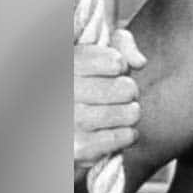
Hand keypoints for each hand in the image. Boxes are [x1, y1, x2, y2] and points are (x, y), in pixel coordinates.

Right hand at [74, 29, 145, 174]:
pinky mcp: (77, 149)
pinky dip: (128, 135)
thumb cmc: (81, 82)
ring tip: (117, 113)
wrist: (54, 130)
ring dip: (130, 113)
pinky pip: (124, 136)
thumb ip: (119, 43)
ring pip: (130, 113)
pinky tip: (117, 131)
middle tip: (116, 95)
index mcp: (64, 64)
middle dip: (128, 91)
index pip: (115, 62)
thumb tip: (139, 62)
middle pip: (127, 89)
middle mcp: (62, 92)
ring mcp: (69, 121)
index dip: (119, 66)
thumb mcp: (95, 51)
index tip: (110, 70)